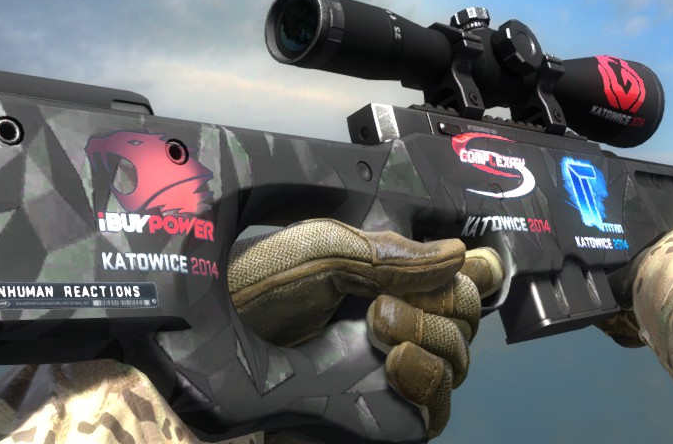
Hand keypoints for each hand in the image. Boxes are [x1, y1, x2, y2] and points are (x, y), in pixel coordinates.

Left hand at [0, 223, 502, 443]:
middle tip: (387, 298)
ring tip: (381, 324)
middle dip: (445, 298)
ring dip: (435, 332)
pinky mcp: (384, 420)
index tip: (465, 259)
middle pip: (466, 313)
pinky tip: (398, 362)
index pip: (455, 271)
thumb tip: (456, 255)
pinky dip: (431, 379)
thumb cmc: (249, 295)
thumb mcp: (319, 252)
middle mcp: (395, 321)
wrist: (199, 359)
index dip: (473, 265)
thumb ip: (389, 254)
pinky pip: (438, 409)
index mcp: (383, 274)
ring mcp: (392, 374)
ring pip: (459, 358)